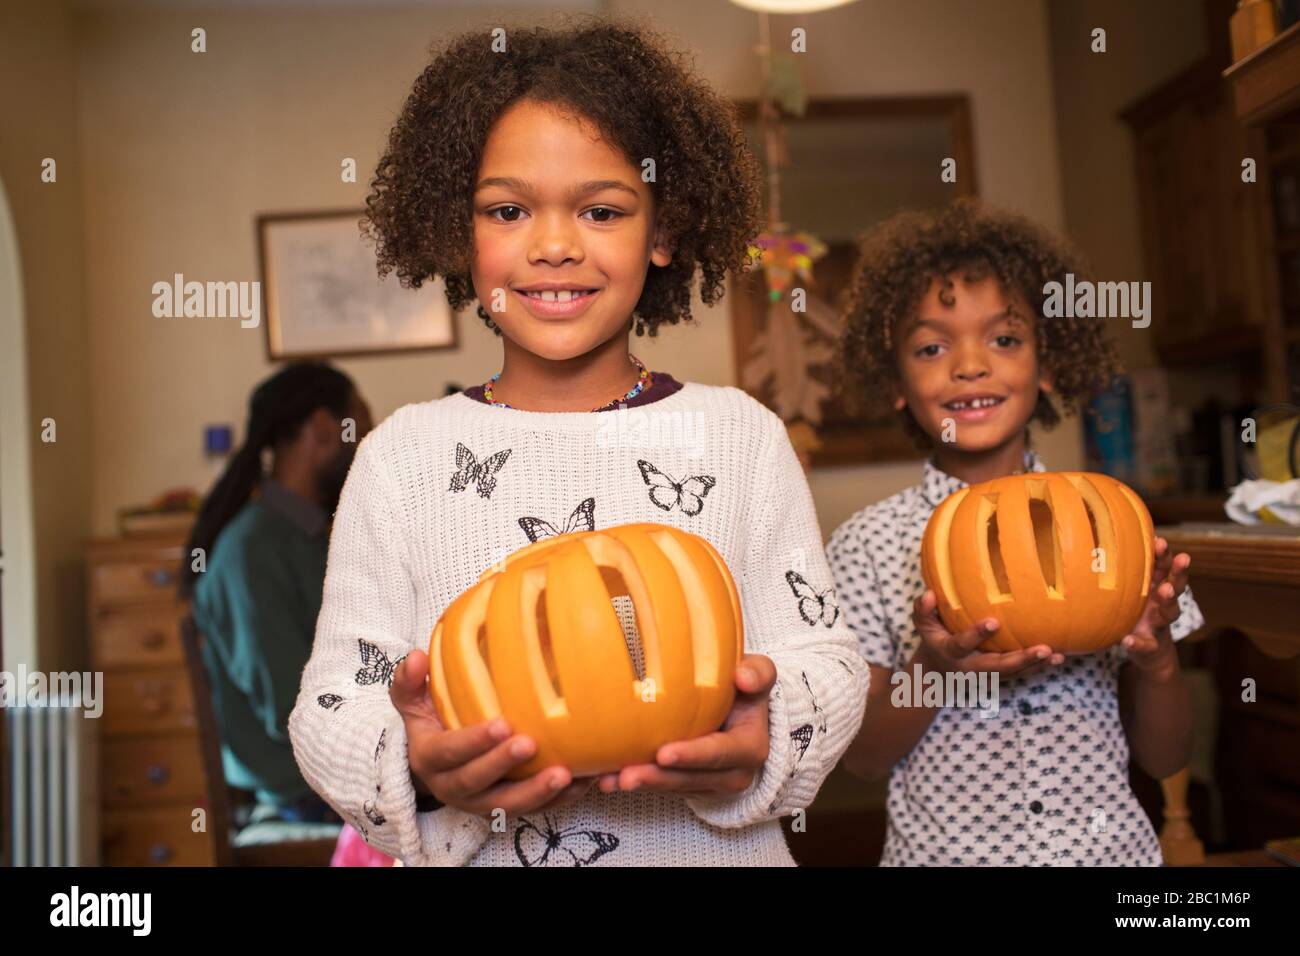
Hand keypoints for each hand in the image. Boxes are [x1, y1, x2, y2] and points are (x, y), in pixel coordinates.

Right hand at [390, 650, 594, 816]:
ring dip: (536, 792)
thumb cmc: (432, 724)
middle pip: (477, 783)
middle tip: (530, 744)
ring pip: (506, 805)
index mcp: (430, 759)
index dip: (474, 742)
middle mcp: (452, 787)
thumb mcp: (412, 703)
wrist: (437, 765)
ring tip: (564, 774)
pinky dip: (557, 800)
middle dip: (503, 765)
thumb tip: (417, 657)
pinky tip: (581, 783)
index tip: (502, 725)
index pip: (449, 753)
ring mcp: (479, 803)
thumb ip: (409, 681)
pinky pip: (532, 811)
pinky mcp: (504, 809)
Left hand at [596, 653, 776, 796]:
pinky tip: (608, 779)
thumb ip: (758, 673)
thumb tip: (743, 677)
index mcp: (749, 746)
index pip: (720, 753)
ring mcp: (710, 783)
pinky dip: (638, 782)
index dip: (693, 755)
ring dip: (642, 783)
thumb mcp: (759, 675)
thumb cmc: (746, 689)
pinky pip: (663, 787)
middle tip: (627, 775)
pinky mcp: (690, 785)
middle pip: (691, 778)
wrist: (746, 712)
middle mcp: (733, 772)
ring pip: (673, 787)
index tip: (664, 754)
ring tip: (610, 780)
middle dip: (658, 778)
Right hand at [912, 590, 1063, 677]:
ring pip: (1013, 673)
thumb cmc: (934, 639)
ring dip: (1036, 666)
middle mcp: (971, 667)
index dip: (977, 634)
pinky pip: (1020, 674)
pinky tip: (1058, 659)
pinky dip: (1038, 668)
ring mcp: (987, 675)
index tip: (994, 622)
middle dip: (1021, 659)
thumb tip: (930, 594)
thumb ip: (922, 609)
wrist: (938, 673)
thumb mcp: (922, 624)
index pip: (963, 644)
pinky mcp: (999, 678)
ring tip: (1057, 656)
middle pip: (998, 667)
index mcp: (951, 652)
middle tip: (1043, 649)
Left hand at [1120, 537, 1189, 678]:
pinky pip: (1145, 645)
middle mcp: (1162, 604)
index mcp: (1156, 588)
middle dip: (1179, 571)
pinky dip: (1138, 643)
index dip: (1164, 554)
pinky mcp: (1150, 646)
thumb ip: (1127, 573)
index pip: (1164, 568)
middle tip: (1183, 557)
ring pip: (1169, 613)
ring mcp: (1159, 625)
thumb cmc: (1137, 613)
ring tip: (1166, 590)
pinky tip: (1129, 641)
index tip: (1160, 540)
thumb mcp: (1135, 592)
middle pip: (1176, 585)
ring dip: (1169, 601)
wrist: (1149, 653)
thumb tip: (1099, 541)